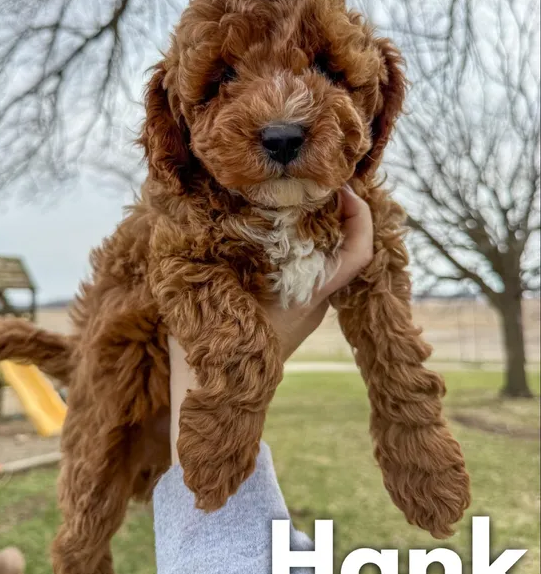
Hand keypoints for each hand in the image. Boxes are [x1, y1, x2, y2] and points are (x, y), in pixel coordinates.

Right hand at [169, 185, 373, 462]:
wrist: (215, 396)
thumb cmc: (214, 346)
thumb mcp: (214, 291)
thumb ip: (219, 254)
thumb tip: (212, 205)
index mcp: (308, 297)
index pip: (357, 255)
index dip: (360, 218)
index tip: (343, 188)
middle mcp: (315, 301)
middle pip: (344, 249)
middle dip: (337, 211)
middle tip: (315, 178)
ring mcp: (306, 309)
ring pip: (326, 259)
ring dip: (317, 227)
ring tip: (292, 195)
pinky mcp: (293, 312)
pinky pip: (309, 270)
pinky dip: (301, 244)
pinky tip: (273, 227)